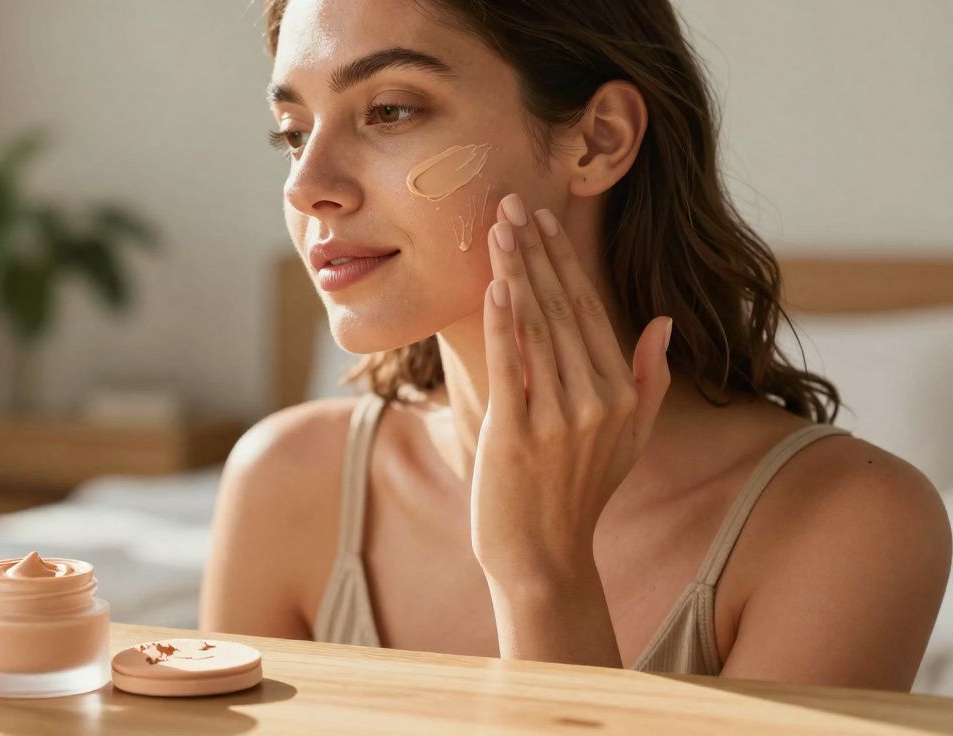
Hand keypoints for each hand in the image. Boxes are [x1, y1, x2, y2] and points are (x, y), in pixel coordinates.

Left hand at [470, 193, 672, 581]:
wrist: (542, 558)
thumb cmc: (578, 494)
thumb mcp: (631, 440)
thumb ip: (650, 380)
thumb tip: (665, 323)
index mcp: (622, 394)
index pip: (590, 311)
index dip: (564, 262)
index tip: (543, 220)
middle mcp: (598, 401)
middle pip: (562, 309)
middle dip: (535, 251)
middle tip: (511, 202)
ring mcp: (560, 418)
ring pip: (537, 328)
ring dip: (515, 271)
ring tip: (497, 227)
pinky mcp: (519, 435)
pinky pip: (512, 367)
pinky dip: (504, 324)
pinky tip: (496, 284)